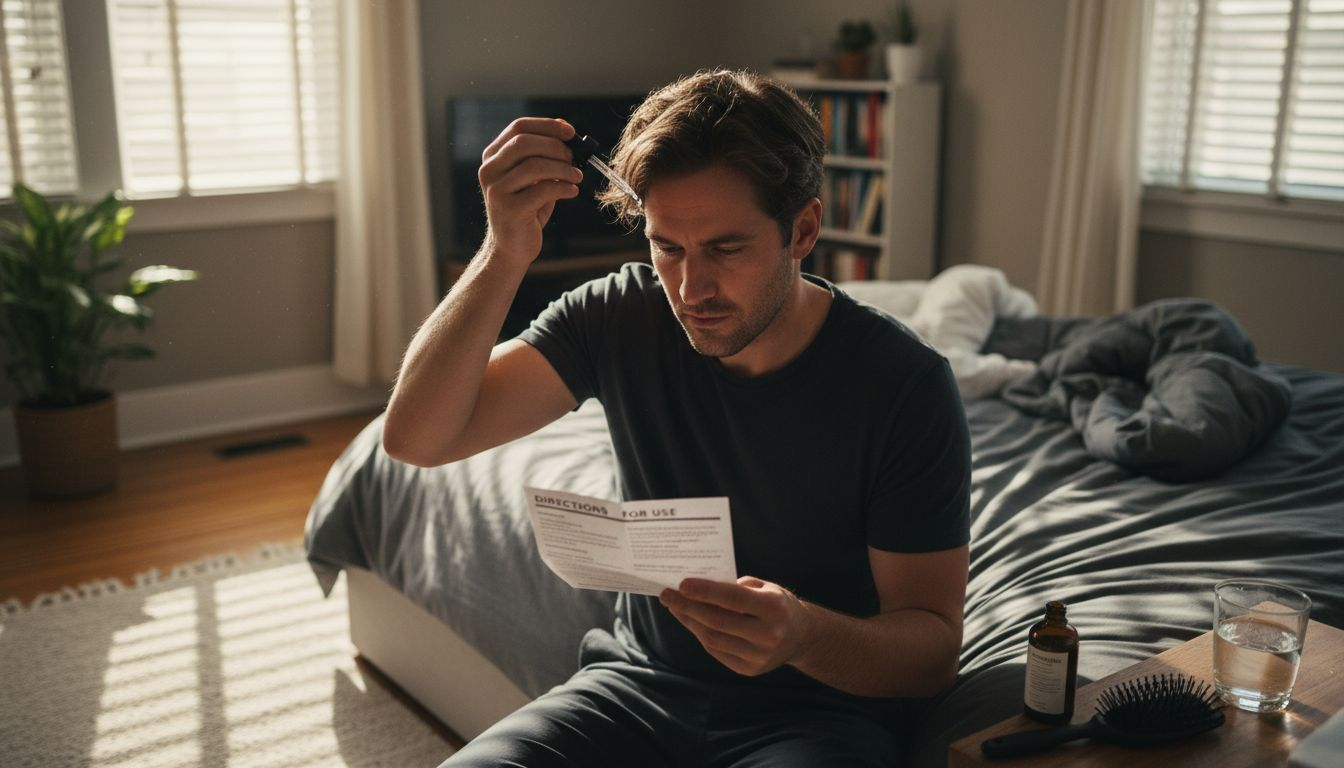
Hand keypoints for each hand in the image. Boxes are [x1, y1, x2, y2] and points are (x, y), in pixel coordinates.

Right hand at [477, 117, 583, 264]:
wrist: (511, 247)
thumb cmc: (527, 209)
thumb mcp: (534, 179)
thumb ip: (544, 155)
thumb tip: (566, 130)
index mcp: (493, 157)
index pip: (518, 127)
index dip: (547, 125)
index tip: (570, 132)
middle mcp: (489, 170)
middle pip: (524, 142)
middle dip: (556, 147)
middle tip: (574, 158)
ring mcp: (496, 190)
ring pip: (534, 165)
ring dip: (563, 168)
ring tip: (577, 176)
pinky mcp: (509, 209)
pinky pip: (542, 190)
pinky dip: (563, 187)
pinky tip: (572, 192)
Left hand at [659, 576, 817, 676]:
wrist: (801, 637)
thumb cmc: (777, 604)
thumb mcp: (765, 587)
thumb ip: (735, 586)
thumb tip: (698, 587)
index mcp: (773, 608)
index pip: (733, 599)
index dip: (705, 591)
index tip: (681, 584)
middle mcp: (768, 635)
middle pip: (717, 621)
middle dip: (688, 606)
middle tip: (667, 594)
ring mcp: (758, 656)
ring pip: (713, 638)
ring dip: (690, 621)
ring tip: (675, 606)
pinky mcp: (749, 670)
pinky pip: (716, 651)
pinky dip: (700, 634)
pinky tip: (690, 620)